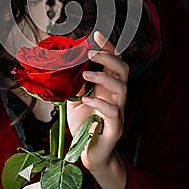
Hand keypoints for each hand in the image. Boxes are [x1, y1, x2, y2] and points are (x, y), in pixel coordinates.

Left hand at [67, 31, 128, 172]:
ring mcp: (118, 111)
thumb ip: (74, 83)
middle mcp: (116, 96)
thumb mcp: (75, 99)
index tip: (97, 34)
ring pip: (121, 88)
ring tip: (85, 73)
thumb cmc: (84, 124)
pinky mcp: (115, 128)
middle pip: (123, 70)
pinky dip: (99, 103)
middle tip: (90, 52)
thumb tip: (65, 65)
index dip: (109, 47)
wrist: (89, 153)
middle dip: (108, 57)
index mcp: (108, 87)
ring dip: (103, 77)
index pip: (114, 62)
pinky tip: (86, 99)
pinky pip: (113, 112)